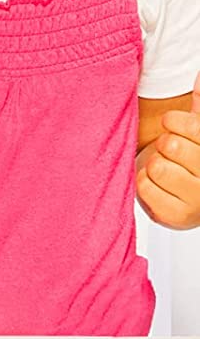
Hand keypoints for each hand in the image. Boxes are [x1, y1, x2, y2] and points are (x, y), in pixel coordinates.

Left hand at [138, 72, 199, 229]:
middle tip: (171, 154)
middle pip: (171, 145)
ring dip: (153, 165)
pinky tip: (158, 186)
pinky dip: (144, 183)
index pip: (190, 126)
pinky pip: (145, 187)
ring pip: (157, 166)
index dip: (174, 122)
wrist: (179, 197)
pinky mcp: (178, 217)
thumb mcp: (195, 128)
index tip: (173, 126)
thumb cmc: (186, 156)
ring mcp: (199, 201)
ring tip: (165, 171)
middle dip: (164, 145)